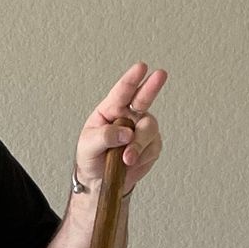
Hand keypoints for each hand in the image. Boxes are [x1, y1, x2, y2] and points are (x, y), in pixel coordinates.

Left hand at [74, 63, 165, 198]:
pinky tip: (131, 163)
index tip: (141, 67)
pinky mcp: (151, 146)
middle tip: (160, 74)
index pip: (122, 92)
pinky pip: (152, 148)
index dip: (132, 79)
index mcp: (111, 109)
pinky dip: (142, 157)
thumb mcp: (88, 146)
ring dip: (138, 144)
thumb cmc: (91, 157)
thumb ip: (105, 137)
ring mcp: (142, 130)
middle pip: (144, 98)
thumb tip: (126, 133)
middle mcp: (129, 116)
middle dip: (152, 87)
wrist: (99, 180)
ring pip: (149, 129)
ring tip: (126, 159)